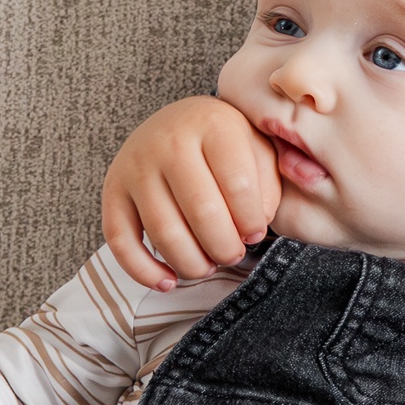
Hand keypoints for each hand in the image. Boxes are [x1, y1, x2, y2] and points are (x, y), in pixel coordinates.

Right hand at [100, 96, 279, 289]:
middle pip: (202, 212)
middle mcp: (168, 141)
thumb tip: (292, 197)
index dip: (253, 220)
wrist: (178, 124)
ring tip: (209, 264)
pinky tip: (169, 280)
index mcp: (214, 124)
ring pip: (164, 231)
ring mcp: (135, 166)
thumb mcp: (261, 146)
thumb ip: (281, 171)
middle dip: (225, 246)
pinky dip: (143, 270)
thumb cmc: (229, 145)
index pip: (239, 185)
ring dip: (192, 262)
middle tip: (234, 253)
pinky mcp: (112, 191)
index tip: (257, 232)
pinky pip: (120, 240)